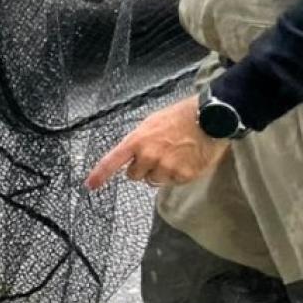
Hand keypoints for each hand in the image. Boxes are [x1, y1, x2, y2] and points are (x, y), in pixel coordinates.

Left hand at [85, 96, 230, 190]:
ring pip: (153, 181)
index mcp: (137, 140)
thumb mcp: (151, 123)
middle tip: (158, 155)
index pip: (112, 161)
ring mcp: (166, 167)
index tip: (91, 185)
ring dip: (160, 172)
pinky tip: (186, 159)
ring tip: (175, 155)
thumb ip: (138, 141)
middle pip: (134, 176)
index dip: (100, 175)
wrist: (211, 118)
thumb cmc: (181, 117)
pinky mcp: (183, 175)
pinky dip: (177, 174)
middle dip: (142, 168)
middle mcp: (148, 156)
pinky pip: (172, 182)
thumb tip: (130, 156)